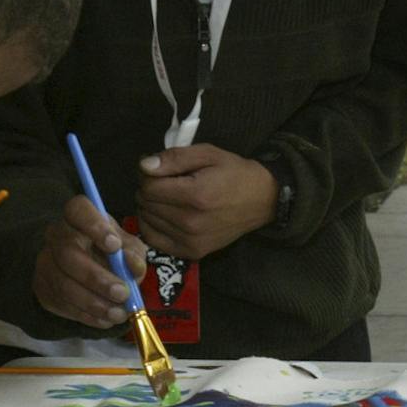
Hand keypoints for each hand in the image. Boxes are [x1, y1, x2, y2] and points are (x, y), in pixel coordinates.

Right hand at [34, 195, 147, 328]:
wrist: (84, 270)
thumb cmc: (111, 252)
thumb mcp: (128, 247)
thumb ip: (133, 254)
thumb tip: (133, 266)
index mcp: (78, 216)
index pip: (77, 210)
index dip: (94, 226)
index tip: (114, 246)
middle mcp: (56, 236)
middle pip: (68, 254)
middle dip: (96, 277)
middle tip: (122, 293)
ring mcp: (46, 263)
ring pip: (63, 284)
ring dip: (94, 303)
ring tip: (118, 314)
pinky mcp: (42, 288)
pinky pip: (62, 304)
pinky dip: (87, 315)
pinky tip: (105, 320)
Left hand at [135, 144, 278, 259]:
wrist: (262, 200)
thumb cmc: (234, 173)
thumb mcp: (207, 154)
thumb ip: (174, 158)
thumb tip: (144, 166)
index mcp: (195, 195)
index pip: (148, 186)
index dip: (147, 174)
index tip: (157, 169)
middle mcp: (191, 222)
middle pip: (146, 203)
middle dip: (148, 189)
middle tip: (163, 181)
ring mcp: (191, 240)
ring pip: (147, 220)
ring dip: (150, 206)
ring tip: (167, 197)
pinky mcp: (193, 252)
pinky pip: (153, 240)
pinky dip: (151, 226)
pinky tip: (162, 215)